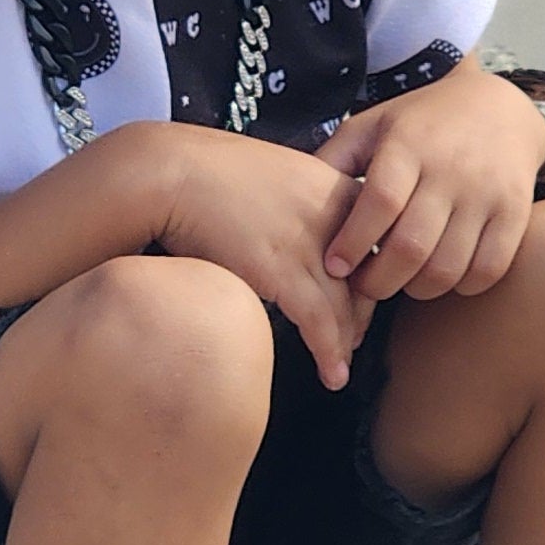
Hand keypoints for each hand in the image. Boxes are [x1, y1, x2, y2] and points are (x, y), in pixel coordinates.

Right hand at [125, 123, 376, 388]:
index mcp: (332, 183)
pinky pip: (320, 321)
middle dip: (359, 315)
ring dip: (345, 344)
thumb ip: (296, 202)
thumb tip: (296, 230)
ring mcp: (309, 242)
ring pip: (346, 305)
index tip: (356, 300)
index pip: (373, 241)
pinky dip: (329, 352)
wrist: (170, 171)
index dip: (367, 277)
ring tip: (339, 369)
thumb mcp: (272, 175)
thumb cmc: (206, 174)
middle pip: (367, 276)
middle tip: (350, 339)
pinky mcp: (282, 270)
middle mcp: (331, 212)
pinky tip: (331, 373)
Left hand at [317, 61, 544, 298]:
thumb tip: (292, 197)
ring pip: (448, 266)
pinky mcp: (515, 213)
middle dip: (379, 281)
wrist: (500, 107)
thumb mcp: (375, 124)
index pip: (380, 203)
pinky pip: (487, 269)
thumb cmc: (422, 123)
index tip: (334, 266)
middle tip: (363, 287)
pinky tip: (441, 276)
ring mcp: (487, 193)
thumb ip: (336, 158)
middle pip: (411, 246)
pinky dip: (460, 286)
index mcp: (409, 145)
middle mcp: (451, 169)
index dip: (353, 242)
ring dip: (416, 289)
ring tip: (400, 282)